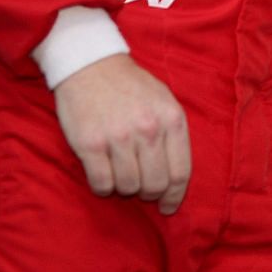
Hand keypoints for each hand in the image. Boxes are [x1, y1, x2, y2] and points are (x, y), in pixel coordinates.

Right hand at [53, 54, 190, 214]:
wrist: (91, 64)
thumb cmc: (131, 86)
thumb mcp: (164, 100)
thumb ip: (173, 133)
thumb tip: (176, 177)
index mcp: (171, 119)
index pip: (180, 172)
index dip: (175, 196)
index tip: (168, 207)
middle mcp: (148, 129)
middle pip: (155, 184)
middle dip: (148, 193)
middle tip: (140, 188)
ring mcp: (118, 137)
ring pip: (127, 187)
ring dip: (124, 187)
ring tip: (120, 172)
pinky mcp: (90, 144)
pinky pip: (101, 184)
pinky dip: (103, 187)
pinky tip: (102, 173)